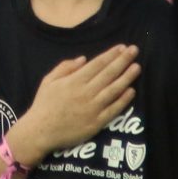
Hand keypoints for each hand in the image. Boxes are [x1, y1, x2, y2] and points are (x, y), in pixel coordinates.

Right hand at [14, 46, 138, 162]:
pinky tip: (131, 91)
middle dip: (123, 61)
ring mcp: (93, 108)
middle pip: (108, 74)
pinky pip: (113, 110)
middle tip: (134, 50)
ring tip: (137, 67)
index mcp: (74, 81)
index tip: (122, 47)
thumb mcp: (48, 81)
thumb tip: (83, 58)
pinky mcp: (97, 123)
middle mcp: (86, 92)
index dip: (111, 54)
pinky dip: (123, 100)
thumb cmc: (43, 104)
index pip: (97, 64)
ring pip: (114, 90)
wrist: (40, 132)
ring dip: (127, 77)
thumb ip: (65, 67)